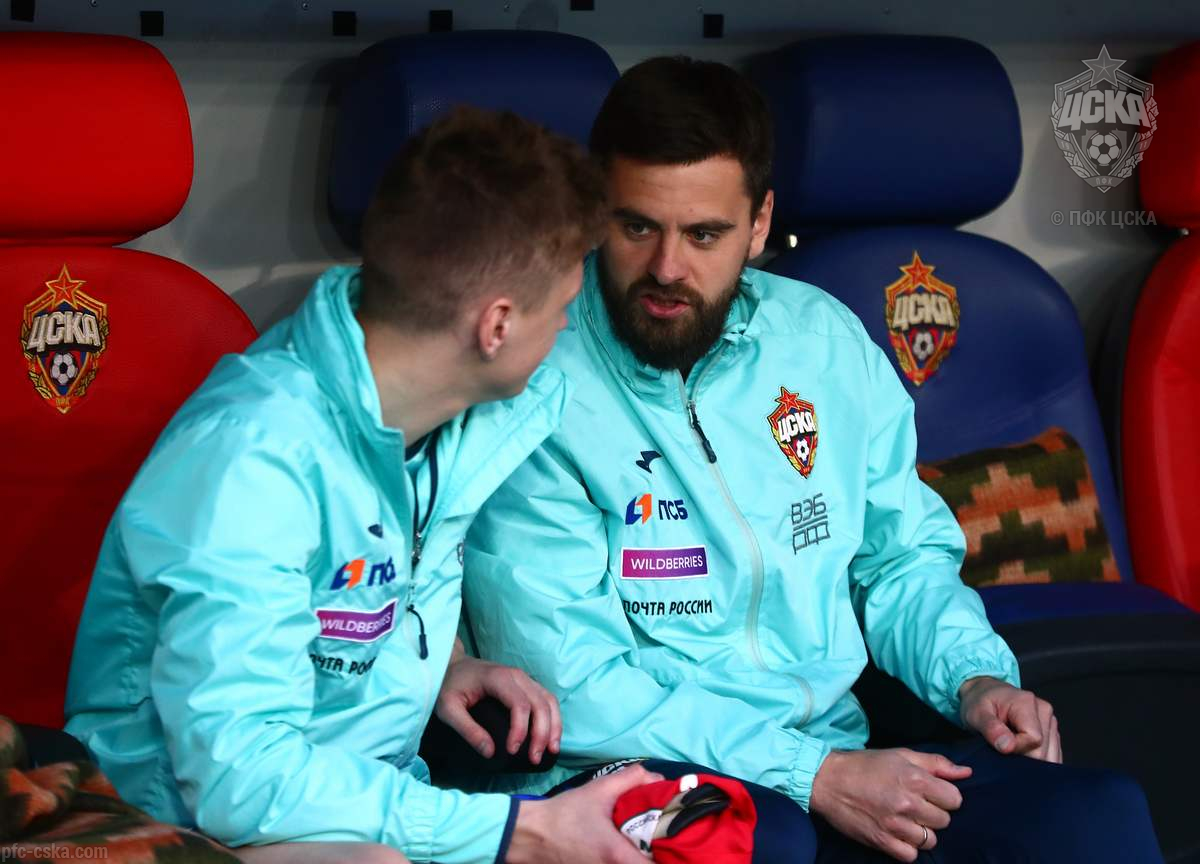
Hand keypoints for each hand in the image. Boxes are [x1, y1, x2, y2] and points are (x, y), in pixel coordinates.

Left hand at [435, 641, 561, 763]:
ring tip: (552, 750)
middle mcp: (516, 675)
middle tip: (535, 758)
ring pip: (549, 700)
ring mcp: (524, 678)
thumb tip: (490, 753)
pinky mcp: (526, 684)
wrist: (452, 664)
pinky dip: (552, 718)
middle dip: (542, 733)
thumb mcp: (449, 709)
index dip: (520, 730)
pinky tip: (550, 736)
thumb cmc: (449, 686)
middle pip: (540, 703)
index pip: (520, 704)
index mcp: (498, 678)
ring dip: (554, 726)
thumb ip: (468, 730)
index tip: (511, 751)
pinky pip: (546, 699)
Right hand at [507, 764, 664, 863]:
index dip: (673, 856)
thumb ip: (631, 779)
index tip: (681, 839)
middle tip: (670, 834)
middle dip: (663, 854)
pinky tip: (633, 842)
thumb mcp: (598, 790)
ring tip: (653, 837)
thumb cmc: (564, 815)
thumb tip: (657, 778)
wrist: (531, 835)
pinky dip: (633, 857)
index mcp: (619, 856)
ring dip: (647, 855)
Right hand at [810, 748, 970, 861]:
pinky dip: (908, 848)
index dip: (945, 796)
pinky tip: (898, 834)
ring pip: (930, 840)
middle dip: (933, 813)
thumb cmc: (866, 765)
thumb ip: (936, 764)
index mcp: (915, 779)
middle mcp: (907, 803)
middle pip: (944, 821)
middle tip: (915, 805)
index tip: (931, 793)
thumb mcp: (901, 755)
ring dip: (921, 831)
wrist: (828, 780)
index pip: (955, 799)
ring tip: (906, 820)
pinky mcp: (881, 841)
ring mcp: (894, 825)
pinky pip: (911, 855)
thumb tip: (966, 773)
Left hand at [958, 676, 1060, 762]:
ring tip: (1010, 745)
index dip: (1017, 749)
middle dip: (1021, 758)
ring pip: (1049, 757)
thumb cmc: (979, 702)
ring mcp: (1050, 722)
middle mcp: (1044, 711)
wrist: (984, 693)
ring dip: (1028, 760)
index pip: (1034, 739)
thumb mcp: (976, 713)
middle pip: (1042, 751)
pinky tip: (1021, 751)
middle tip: (1001, 746)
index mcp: (1026, 703)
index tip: (999, 746)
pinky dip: (1036, 761)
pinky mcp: (1052, 732)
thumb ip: (991, 728)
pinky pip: (1052, 757)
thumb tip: (1007, 746)